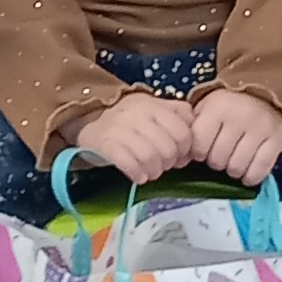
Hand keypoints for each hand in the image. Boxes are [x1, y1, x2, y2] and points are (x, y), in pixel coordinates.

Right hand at [74, 90, 194, 185]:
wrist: (87, 119)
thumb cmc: (127, 119)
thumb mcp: (152, 108)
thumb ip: (176, 113)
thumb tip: (195, 130)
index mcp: (153, 104)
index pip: (182, 131)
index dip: (186, 150)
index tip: (180, 157)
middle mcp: (137, 114)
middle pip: (168, 147)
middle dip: (170, 162)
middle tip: (164, 166)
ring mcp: (120, 128)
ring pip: (149, 156)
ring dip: (154, 171)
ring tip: (151, 173)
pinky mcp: (105, 144)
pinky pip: (128, 163)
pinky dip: (137, 173)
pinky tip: (139, 177)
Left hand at [187, 84, 281, 186]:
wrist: (263, 93)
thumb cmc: (228, 106)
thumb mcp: (206, 108)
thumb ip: (194, 128)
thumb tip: (184, 156)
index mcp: (218, 107)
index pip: (199, 145)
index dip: (198, 153)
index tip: (202, 151)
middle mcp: (240, 116)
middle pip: (217, 160)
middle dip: (215, 162)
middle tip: (219, 156)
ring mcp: (261, 128)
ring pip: (237, 168)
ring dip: (232, 170)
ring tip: (232, 161)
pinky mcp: (278, 139)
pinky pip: (260, 170)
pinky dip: (251, 177)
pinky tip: (246, 173)